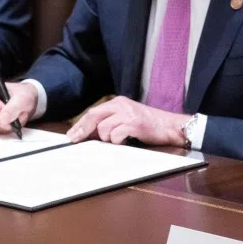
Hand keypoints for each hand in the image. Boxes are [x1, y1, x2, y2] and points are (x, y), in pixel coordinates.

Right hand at [0, 81, 37, 132]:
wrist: (27, 102)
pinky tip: (14, 121)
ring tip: (18, 116)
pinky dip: (6, 128)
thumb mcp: (23, 97)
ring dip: (5, 123)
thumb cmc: (22, 95)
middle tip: (14, 116)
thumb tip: (3, 119)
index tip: (6, 108)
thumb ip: (14, 107)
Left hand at [66, 96, 189, 146]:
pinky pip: (116, 135)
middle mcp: (122, 105)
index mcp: (118, 102)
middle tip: (75, 141)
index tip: (71, 135)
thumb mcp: (127, 118)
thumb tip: (88, 134)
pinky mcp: (134, 124)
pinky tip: (126, 140)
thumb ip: (110, 122)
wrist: (171, 126)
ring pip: (103, 129)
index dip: (80, 125)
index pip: (93, 112)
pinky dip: (118, 141)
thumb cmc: (149, 125)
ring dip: (108, 138)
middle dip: (83, 130)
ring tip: (120, 139)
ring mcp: (128, 114)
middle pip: (93, 117)